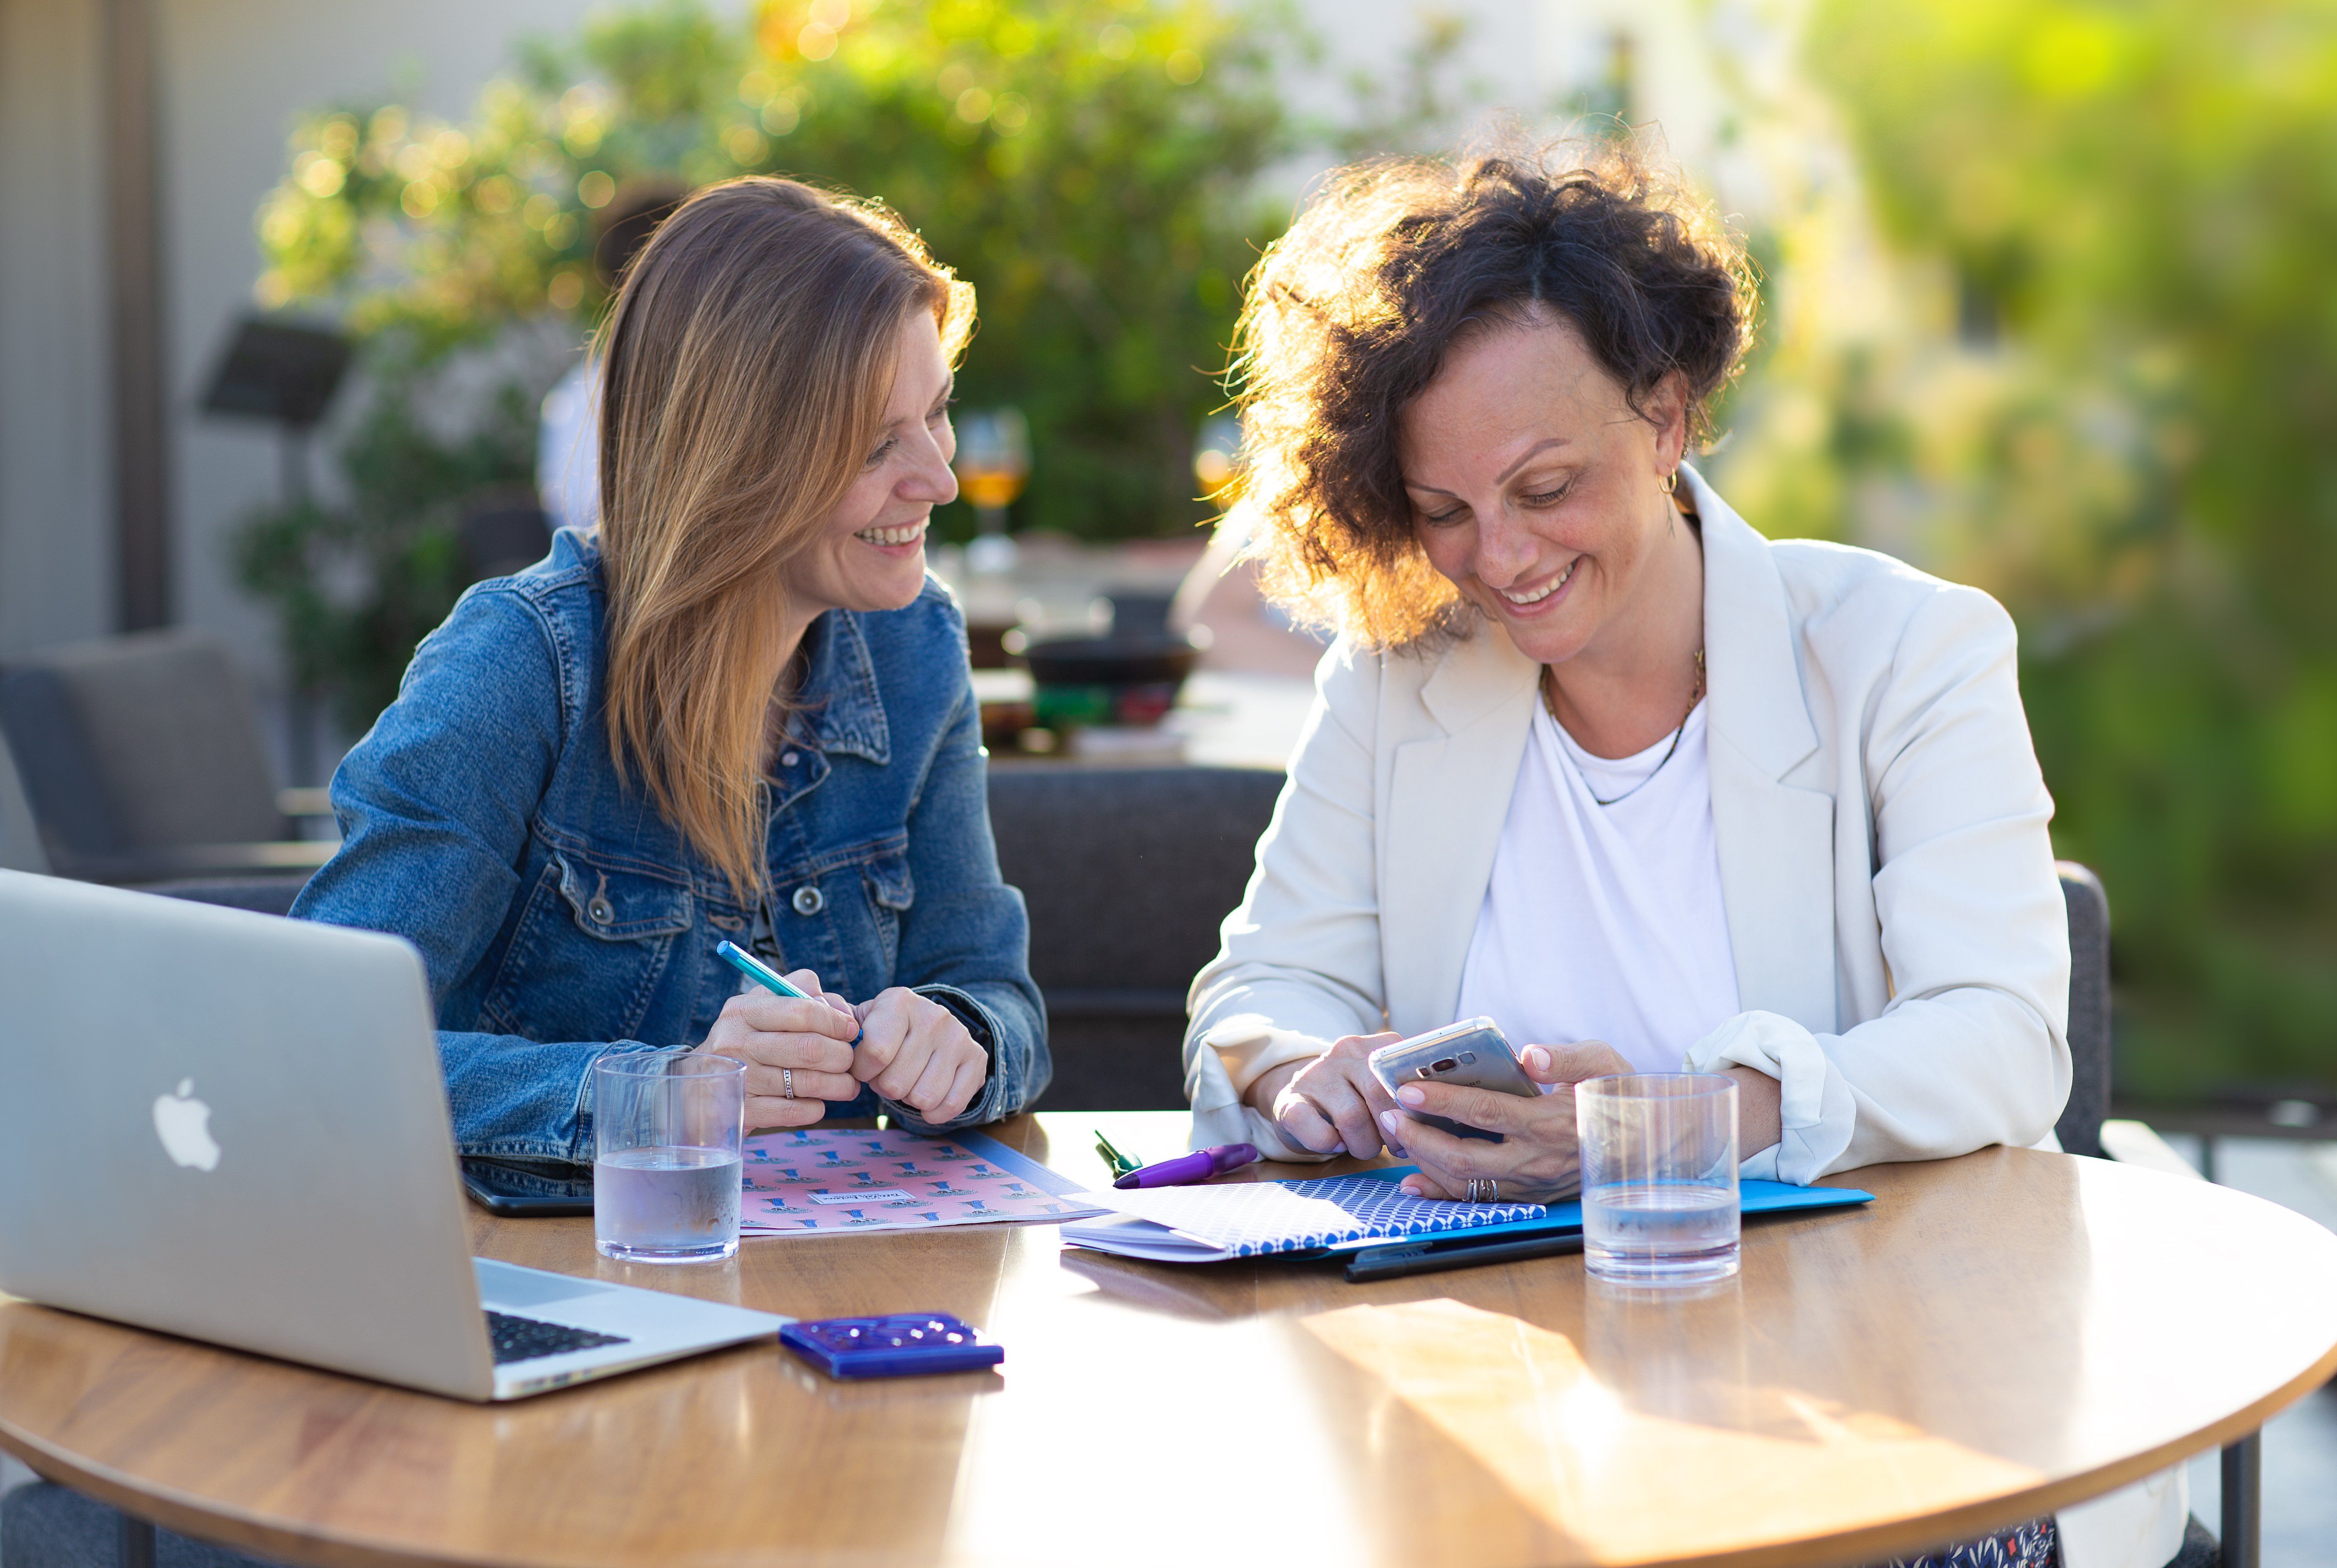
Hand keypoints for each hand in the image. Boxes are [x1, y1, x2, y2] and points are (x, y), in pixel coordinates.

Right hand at [700, 969, 860, 1129]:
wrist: (701, 1085)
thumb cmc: (748, 1040)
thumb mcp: (765, 1006)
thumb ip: (804, 996)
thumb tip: (841, 1012)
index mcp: (743, 1010)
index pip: (802, 1011)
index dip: (836, 1021)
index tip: (851, 1030)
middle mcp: (736, 1042)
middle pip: (809, 1048)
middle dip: (842, 1055)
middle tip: (850, 1060)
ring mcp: (740, 1079)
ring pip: (807, 1082)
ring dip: (838, 1085)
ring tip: (848, 1084)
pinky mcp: (744, 1112)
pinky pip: (794, 1112)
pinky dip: (815, 1108)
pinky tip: (818, 1102)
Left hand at [850, 988, 987, 1123]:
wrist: (932, 1027)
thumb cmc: (887, 1030)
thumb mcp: (862, 1019)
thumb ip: (838, 1021)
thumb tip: (820, 1008)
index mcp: (900, 1001)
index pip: (876, 1053)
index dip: (862, 1071)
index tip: (864, 1066)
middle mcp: (933, 1016)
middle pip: (895, 1083)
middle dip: (884, 1087)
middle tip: (888, 1073)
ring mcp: (958, 1037)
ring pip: (922, 1098)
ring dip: (908, 1098)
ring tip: (908, 1078)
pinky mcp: (977, 1059)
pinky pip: (951, 1105)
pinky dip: (934, 1112)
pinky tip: (929, 1096)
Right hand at [1246, 1033, 1403, 1157]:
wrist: (1299, 1101)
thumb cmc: (1355, 1101)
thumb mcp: (1380, 1086)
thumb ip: (1407, 1091)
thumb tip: (1439, 1114)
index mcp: (1372, 1047)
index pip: (1403, 1071)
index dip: (1414, 1107)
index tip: (1417, 1126)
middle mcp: (1343, 1053)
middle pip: (1378, 1092)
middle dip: (1392, 1130)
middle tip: (1395, 1148)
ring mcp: (1314, 1075)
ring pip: (1351, 1116)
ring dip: (1364, 1144)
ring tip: (1365, 1147)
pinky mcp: (1289, 1102)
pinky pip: (1318, 1132)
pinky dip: (1331, 1145)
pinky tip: (1336, 1144)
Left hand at [1388, 1040, 1633, 1202]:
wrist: (1648, 1147)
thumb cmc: (1621, 1098)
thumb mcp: (1606, 1066)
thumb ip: (1569, 1058)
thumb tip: (1529, 1054)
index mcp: (1549, 1122)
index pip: (1485, 1111)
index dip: (1442, 1100)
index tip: (1406, 1089)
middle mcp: (1536, 1159)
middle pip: (1463, 1154)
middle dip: (1418, 1135)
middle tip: (1387, 1114)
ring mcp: (1531, 1184)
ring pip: (1465, 1182)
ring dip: (1424, 1162)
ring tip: (1394, 1137)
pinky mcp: (1529, 1196)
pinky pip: (1478, 1200)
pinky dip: (1442, 1193)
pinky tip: (1414, 1182)